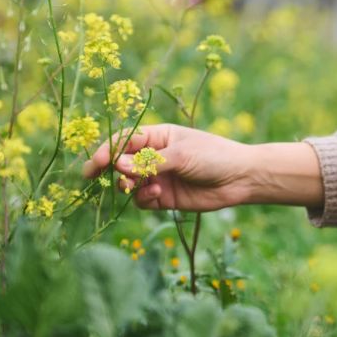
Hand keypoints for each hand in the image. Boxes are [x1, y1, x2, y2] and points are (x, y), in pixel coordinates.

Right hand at [82, 124, 254, 211]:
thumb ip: (149, 162)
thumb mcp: (181, 154)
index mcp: (158, 136)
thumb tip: (117, 164)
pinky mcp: (164, 197)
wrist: (240, 178)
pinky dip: (143, 199)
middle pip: (120, 163)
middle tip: (101, 179)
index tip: (96, 164)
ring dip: (129, 186)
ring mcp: (159, 177)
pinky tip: (156, 195)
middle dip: (111, 171)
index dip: (107, 151)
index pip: (124, 141)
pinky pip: (142, 200)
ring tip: (143, 185)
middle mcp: (154, 156)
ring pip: (128, 184)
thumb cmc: (214, 156)